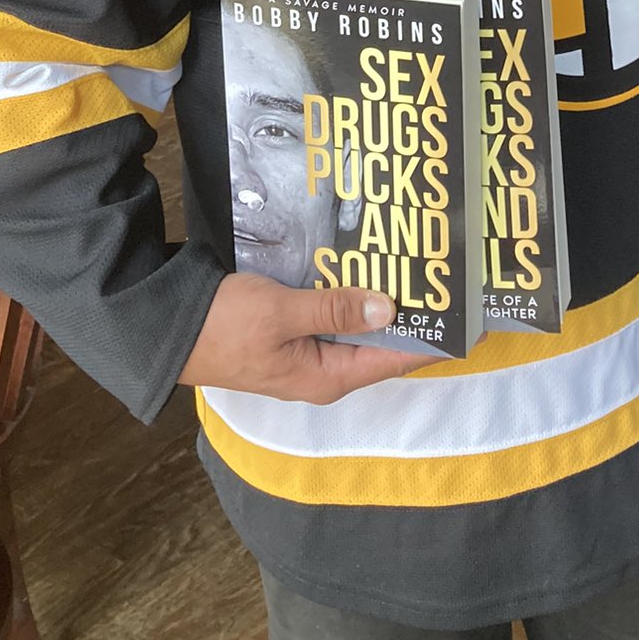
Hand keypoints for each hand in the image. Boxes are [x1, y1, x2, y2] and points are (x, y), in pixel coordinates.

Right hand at [178, 272, 435, 400]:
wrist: (167, 328)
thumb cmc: (224, 324)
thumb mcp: (281, 313)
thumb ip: (335, 308)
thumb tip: (390, 309)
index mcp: (327, 376)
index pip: (394, 359)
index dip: (433, 340)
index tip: (471, 320)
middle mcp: (323, 369)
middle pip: (381, 342)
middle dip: (414, 312)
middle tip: (450, 275)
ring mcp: (306, 351)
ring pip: (359, 324)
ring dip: (384, 298)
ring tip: (422, 264)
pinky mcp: (291, 331)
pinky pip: (334, 313)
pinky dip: (353, 291)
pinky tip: (370, 263)